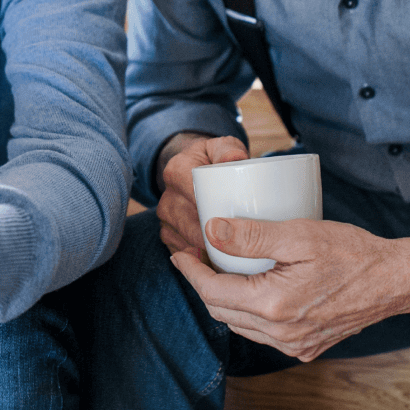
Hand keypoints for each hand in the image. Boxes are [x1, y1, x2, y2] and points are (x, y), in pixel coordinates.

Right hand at [156, 133, 248, 254]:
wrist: (193, 169)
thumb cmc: (215, 160)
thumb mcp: (223, 147)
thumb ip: (229, 149)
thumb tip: (235, 158)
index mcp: (176, 171)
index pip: (195, 197)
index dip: (215, 213)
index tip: (240, 223)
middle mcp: (166, 197)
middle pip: (191, 225)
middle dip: (216, 239)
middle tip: (244, 247)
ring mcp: (165, 218)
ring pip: (187, 242)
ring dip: (209, 252)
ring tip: (235, 257)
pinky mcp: (167, 234)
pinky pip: (183, 253)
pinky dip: (200, 260)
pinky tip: (218, 262)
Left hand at [171, 214, 409, 360]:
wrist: (396, 280)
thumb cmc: (352, 253)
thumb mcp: (299, 235)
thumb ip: (252, 235)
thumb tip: (211, 230)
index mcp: (274, 307)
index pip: (212, 293)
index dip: (190, 272)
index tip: (180, 252)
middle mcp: (281, 334)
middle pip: (222, 311)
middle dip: (203, 285)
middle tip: (198, 257)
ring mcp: (294, 345)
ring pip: (241, 325)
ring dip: (225, 300)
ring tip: (221, 270)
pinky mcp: (306, 347)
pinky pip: (264, 333)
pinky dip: (250, 313)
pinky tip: (253, 290)